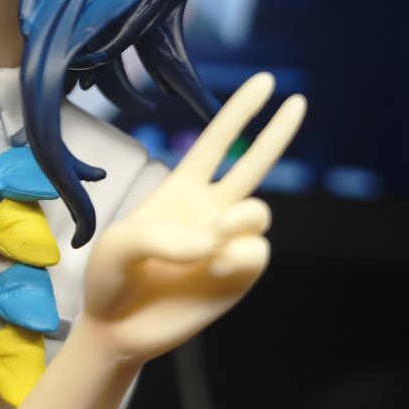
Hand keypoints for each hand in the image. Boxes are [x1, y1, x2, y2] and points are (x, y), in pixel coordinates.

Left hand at [81, 74, 305, 363]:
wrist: (117, 327)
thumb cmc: (109, 278)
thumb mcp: (117, 246)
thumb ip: (160, 236)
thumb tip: (211, 243)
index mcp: (182, 190)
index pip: (217, 143)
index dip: (239, 112)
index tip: (264, 82)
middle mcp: (211, 210)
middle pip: (254, 164)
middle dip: (277, 132)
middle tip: (299, 100)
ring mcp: (227, 243)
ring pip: (258, 212)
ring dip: (239, 219)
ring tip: (213, 239)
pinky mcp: (238, 276)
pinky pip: (256, 252)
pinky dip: (237, 256)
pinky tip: (213, 268)